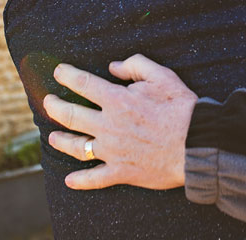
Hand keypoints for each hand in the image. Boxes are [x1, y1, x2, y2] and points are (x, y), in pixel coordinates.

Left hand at [42, 54, 197, 189]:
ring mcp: (112, 151)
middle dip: (54, 107)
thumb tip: (113, 66)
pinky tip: (70, 180)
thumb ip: (136, 65)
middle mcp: (108, 125)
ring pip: (77, 147)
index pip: (83, 84)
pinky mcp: (121, 172)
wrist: (197, 144)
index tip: (59, 72)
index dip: (67, 75)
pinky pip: (95, 178)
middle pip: (71, 115)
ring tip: (52, 137)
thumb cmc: (181, 108)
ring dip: (61, 141)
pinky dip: (80, 180)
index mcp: (117, 100)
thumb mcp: (162, 76)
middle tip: (48, 102)